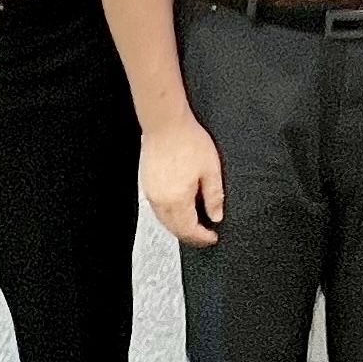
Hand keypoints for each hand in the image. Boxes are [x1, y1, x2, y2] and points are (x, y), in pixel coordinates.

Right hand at [140, 115, 226, 244]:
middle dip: (191, 236)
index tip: (213, 237)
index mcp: (177, 200)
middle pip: (175, 229)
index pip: (189, 230)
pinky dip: (169, 216)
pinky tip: (179, 211)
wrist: (165, 124)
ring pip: (164, 221)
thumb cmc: (188, 141)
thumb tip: (216, 215)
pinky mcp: (145, 185)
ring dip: (179, 227)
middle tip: (205, 235)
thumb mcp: (210, 169)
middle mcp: (160, 201)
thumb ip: (214, 196)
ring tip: (194, 225)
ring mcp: (150, 193)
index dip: (203, 238)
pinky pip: (157, 210)